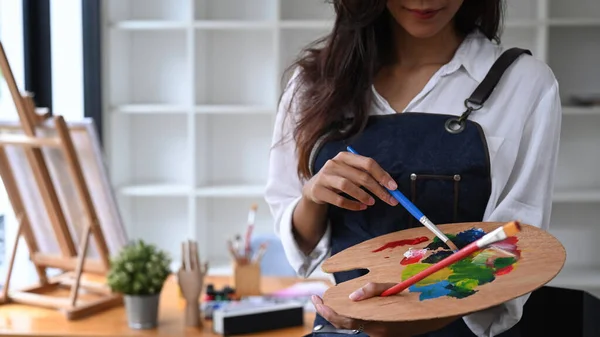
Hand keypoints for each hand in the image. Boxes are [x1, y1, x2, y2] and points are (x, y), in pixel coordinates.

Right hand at [302, 151, 398, 210]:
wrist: (314, 188)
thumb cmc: (339, 179)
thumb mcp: (351, 173)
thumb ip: (367, 176)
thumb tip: (391, 186)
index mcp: (345, 156)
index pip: (367, 163)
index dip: (382, 175)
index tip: (394, 187)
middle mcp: (334, 163)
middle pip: (360, 176)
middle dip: (378, 189)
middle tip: (389, 199)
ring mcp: (325, 176)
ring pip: (347, 186)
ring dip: (363, 196)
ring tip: (372, 203)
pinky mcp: (319, 190)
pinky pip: (339, 200)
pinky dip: (352, 205)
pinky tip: (360, 207)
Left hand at [312, 282, 457, 336]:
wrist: (445, 310)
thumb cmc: (421, 294)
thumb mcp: (397, 287)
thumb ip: (374, 290)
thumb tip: (352, 295)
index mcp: (378, 322)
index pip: (344, 319)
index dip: (327, 310)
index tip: (316, 298)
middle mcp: (378, 332)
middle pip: (346, 323)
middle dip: (330, 310)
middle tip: (319, 297)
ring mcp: (383, 334)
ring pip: (357, 323)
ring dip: (344, 312)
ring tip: (334, 298)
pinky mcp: (387, 331)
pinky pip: (367, 322)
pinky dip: (358, 313)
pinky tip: (356, 302)